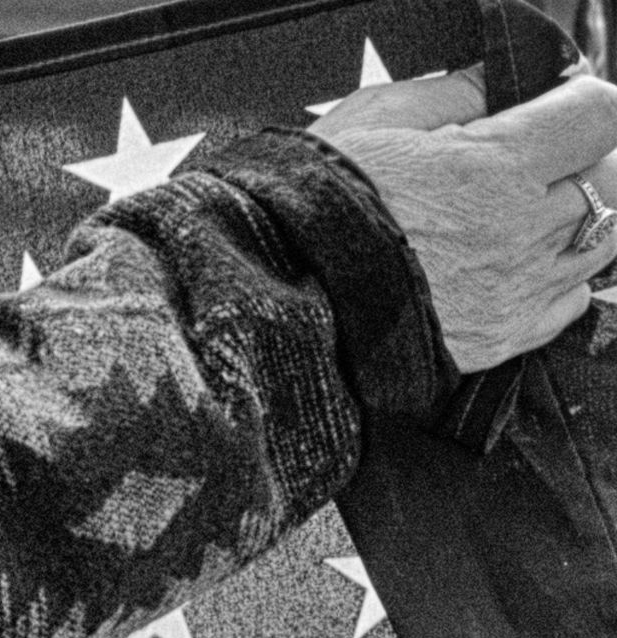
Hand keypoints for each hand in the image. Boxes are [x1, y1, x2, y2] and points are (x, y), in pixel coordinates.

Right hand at [313, 65, 616, 370]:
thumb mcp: (377, 120)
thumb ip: (456, 92)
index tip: (559, 107)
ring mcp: (513, 292)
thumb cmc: (312, 216)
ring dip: (576, 220)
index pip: (598, 113)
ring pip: (599, 241)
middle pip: (607, 178)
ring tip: (525, 216)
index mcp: (495, 168)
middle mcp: (518, 233)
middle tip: (540, 162)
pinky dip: (560, 280)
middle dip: (583, 161)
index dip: (580, 103)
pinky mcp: (497, 340)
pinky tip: (518, 266)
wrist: (272, 307)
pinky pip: (570, 303)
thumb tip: (496, 79)